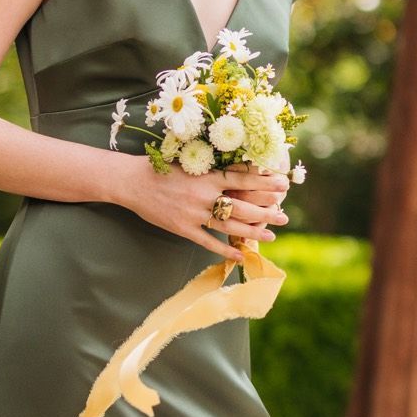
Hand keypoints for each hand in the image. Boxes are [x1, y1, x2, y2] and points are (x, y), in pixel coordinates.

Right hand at [117, 156, 288, 257]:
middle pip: (243, 205)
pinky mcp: (183, 228)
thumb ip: (211, 169)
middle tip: (285, 216)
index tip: (282, 186)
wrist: (131, 182)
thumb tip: (235, 168)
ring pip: (230, 225)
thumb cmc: (159, 168)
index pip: (244, 179)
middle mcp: (204, 195)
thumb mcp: (188, 162)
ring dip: (254, 232)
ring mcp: (194, 214)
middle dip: (267, 212)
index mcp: (207, 175)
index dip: (265, 183)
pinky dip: (226, 249)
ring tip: (272, 236)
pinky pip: (209, 241)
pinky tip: (241, 254)